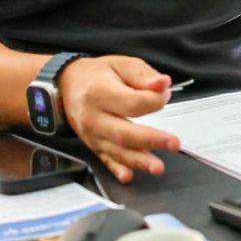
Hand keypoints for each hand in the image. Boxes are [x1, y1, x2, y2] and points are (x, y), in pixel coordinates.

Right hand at [60, 56, 182, 183]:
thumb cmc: (96, 75)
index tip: (164, 94)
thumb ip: (143, 75)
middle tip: (173, 143)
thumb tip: (163, 84)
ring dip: (139, 160)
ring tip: (157, 166)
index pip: (133, 103)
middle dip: (151, 139)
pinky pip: (105, 159)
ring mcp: (92, 134)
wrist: (67, 85)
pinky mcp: (93, 145)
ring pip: (117, 150)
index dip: (154, 100)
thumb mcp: (121, 64)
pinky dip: (116, 169)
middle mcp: (93, 116)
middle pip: (124, 132)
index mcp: (100, 92)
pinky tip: (127, 176)